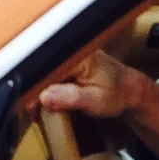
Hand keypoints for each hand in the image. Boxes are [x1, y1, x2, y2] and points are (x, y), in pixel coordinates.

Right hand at [38, 47, 158, 154]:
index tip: (30, 105)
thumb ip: (70, 97)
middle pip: (40, 68)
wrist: (129, 90)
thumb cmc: (116, 95)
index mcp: (78, 55)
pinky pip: (48, 72)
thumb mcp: (95, 101)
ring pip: (42, 70)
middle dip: (32, 90)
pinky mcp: (66, 60)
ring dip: (36, 89)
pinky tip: (44, 99)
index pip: (46, 68)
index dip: (34, 88)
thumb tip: (44, 96)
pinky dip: (44, 86)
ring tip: (36, 106)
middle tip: (32, 110)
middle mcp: (71, 49)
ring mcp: (68, 54)